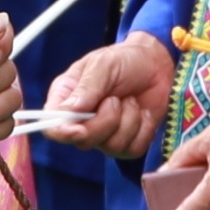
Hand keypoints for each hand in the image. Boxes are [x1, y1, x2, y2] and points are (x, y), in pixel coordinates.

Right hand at [44, 27, 171, 157]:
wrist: (156, 65)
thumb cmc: (124, 60)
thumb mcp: (103, 65)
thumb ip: (87, 87)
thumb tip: (69, 111)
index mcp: (67, 100)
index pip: (53, 128)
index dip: (63, 133)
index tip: (80, 129)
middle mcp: (82, 121)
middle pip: (82, 141)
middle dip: (105, 122)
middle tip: (115, 99)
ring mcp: (104, 135)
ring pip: (110, 147)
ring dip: (128, 121)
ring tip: (129, 100)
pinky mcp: (127, 143)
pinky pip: (132, 149)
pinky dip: (143, 129)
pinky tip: (142, 112)